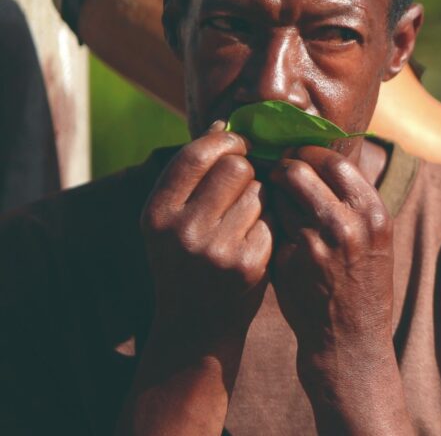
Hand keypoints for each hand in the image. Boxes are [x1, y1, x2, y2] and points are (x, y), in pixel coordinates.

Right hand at [141, 120, 271, 344]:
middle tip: (245, 188)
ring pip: (259, 192)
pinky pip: (272, 220)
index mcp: (157, 213)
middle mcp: (181, 230)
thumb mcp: (173, 222)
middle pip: (236, 167)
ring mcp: (215, 249)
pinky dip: (270, 226)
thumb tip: (222, 125)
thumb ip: (193, 177)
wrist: (196, 326)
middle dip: (248, 171)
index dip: (225, 140)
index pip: (196, 155)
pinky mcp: (246, 264)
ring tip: (246, 222)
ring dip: (261, 199)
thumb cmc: (189, 261)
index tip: (239, 143)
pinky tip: (256, 244)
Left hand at [266, 145, 411, 433]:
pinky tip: (270, 236)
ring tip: (275, 208)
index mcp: (374, 213)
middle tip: (276, 177)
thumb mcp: (374, 239)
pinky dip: (267, 224)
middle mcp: (348, 224)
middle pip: (299, 169)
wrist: (350, 341)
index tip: (297, 159)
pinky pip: (269, 225)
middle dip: (283, 170)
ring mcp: (316, 244)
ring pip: (278, 195)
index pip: (332, 159)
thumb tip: (315, 157)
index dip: (308, 155)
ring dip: (272, 196)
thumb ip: (350, 201)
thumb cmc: (360, 284)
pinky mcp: (289, 262)